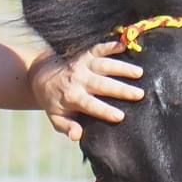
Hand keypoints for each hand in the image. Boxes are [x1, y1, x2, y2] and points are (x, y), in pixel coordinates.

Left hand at [28, 42, 143, 141]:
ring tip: (139, 73)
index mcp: (72, 97)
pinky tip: (125, 46)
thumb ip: (67, 127)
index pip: (90, 105)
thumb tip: (76, 136)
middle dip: (121, 89)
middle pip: (102, 85)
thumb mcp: (56, 119)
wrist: (42, 76)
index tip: (120, 116)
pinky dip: (111, 46)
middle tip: (140, 94)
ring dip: (122, 68)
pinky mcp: (85, 54)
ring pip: (104, 65)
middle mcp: (78, 79)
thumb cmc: (54, 102)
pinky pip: (98, 48)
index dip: (105, 111)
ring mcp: (82, 65)